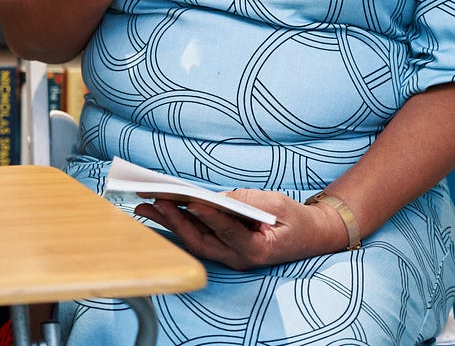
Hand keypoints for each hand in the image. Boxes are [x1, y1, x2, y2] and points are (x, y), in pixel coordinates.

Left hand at [134, 189, 347, 269]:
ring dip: (169, 223)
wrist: (310, 236)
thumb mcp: (277, 204)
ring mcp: (230, 257)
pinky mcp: (224, 249)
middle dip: (175, 221)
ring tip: (144, 206)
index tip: (189, 201)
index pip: (227, 231)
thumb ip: (248, 202)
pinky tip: (161, 210)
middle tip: (153, 202)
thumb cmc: (294, 219)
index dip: (208, 216)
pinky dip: (179, 224)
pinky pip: (198, 237)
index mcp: (257, 249)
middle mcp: (239, 258)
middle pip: (201, 240)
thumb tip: (216, 197)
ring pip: (194, 241)